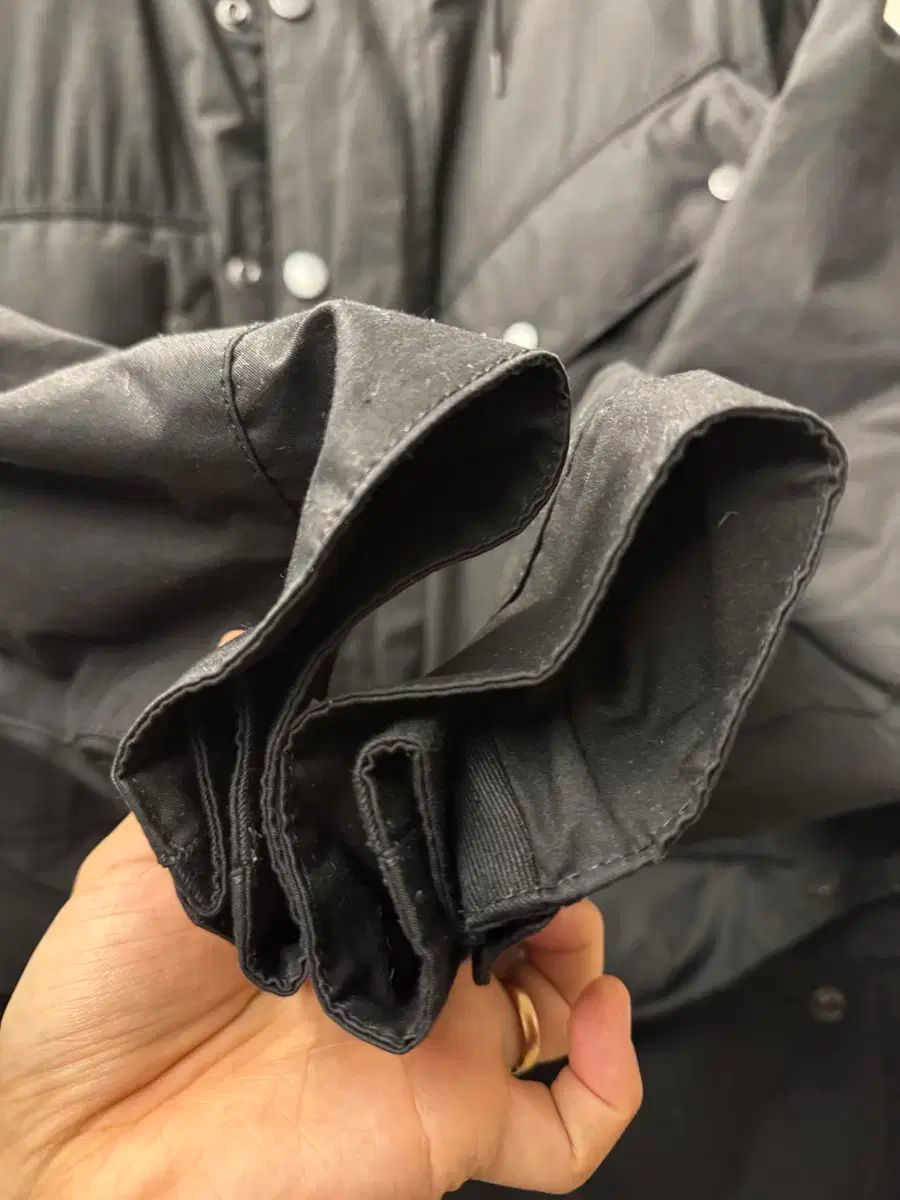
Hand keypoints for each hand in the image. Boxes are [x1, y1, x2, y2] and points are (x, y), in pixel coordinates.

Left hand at [0, 815, 639, 1199]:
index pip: (447, 846)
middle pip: (518, 917)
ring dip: (589, 954)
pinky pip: (567, 1132)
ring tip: (563, 913)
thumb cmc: (100, 993)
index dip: (483, 807)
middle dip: (546, 868)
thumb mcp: (158, 847)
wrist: (75, 1143)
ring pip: (560, 1005)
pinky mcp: (452, 1124)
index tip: (497, 758)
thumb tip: (244, 640)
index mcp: (348, 902)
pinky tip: (604, 1016)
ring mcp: (436, 1049)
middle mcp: (404, 969)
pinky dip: (614, 1080)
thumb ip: (220, 762)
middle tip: (534, 831)